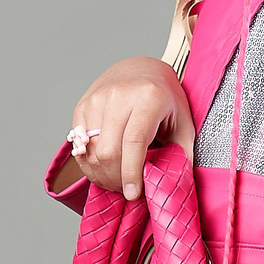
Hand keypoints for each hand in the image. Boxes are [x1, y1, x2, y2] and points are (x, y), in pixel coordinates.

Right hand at [56, 57, 193, 199]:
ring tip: (116, 180)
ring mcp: (97, 100)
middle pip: (108, 151)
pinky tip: (104, 167)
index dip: (131, 172)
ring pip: (90, 152)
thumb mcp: (184, 123)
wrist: (141, 70)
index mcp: (148, 97)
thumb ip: (181, 154)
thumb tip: (171, 187)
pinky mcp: (82, 106)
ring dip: (101, 174)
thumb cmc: (165, 100)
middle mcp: (119, 95)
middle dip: (116, 179)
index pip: (134, 141)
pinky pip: (79, 145)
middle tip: (128, 189)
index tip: (133, 194)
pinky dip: (90, 163)